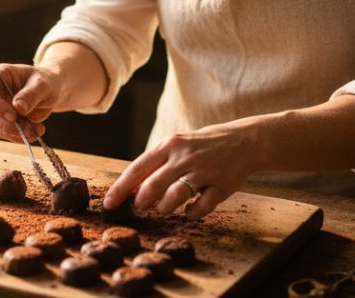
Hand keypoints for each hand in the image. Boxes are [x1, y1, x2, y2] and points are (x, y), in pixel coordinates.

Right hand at [0, 62, 59, 142]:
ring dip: (15, 133)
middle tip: (27, 129)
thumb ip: (30, 94)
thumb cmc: (46, 81)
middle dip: (7, 125)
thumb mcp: (42, 85)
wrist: (52, 91)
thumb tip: (18, 108)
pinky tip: (35, 133)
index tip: (12, 117)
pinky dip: (19, 137)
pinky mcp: (4, 122)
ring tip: (38, 130)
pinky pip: (5, 134)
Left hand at [102, 122, 259, 220]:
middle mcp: (184, 157)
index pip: (137, 169)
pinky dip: (192, 214)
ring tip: (163, 209)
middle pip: (153, 185)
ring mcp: (204, 171)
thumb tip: (130, 188)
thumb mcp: (178, 145)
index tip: (108, 205)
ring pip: (175, 197)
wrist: (245, 140)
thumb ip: (157, 164)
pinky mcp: (222, 185)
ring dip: (165, 208)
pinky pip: (202, 207)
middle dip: (142, 201)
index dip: (120, 189)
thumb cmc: (203, 145)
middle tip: (141, 208)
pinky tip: (189, 211)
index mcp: (170, 144)